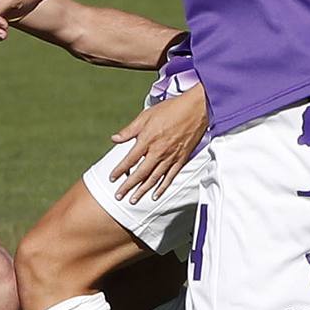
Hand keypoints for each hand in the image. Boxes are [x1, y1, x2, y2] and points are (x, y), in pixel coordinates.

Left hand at [106, 84, 206, 200]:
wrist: (196, 109)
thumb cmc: (170, 110)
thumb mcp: (145, 116)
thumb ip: (129, 130)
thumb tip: (114, 139)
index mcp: (147, 140)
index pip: (130, 160)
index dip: (120, 170)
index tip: (112, 178)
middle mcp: (158, 152)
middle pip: (140, 174)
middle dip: (128, 186)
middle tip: (119, 196)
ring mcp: (171, 157)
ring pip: (154, 179)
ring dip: (142, 191)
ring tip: (133, 200)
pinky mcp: (181, 159)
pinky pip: (170, 177)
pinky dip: (162, 187)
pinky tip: (155, 195)